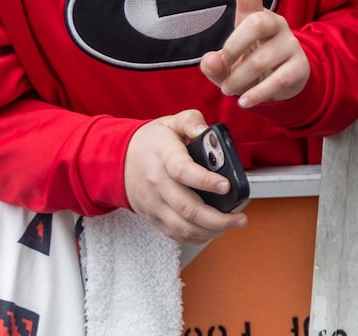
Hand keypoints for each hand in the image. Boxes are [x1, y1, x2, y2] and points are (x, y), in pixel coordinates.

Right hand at [124, 110, 247, 243]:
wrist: (118, 160)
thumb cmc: (151, 142)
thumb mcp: (171, 122)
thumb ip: (191, 121)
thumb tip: (206, 130)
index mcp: (164, 156)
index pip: (183, 171)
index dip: (206, 181)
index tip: (226, 185)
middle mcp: (157, 183)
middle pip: (187, 207)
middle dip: (217, 217)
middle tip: (239, 216)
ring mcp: (154, 203)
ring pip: (182, 226)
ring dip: (210, 230)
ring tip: (232, 223)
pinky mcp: (153, 217)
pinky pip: (175, 234)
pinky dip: (196, 237)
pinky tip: (213, 231)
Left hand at [200, 0, 309, 106]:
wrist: (284, 87)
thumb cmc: (250, 69)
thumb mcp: (226, 68)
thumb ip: (214, 65)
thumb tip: (211, 61)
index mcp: (256, 18)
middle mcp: (276, 25)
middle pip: (257, 23)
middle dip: (234, 46)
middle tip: (222, 65)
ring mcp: (291, 45)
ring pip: (262, 59)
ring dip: (239, 80)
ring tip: (229, 91)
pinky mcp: (300, 66)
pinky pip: (277, 79)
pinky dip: (256, 94)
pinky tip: (245, 101)